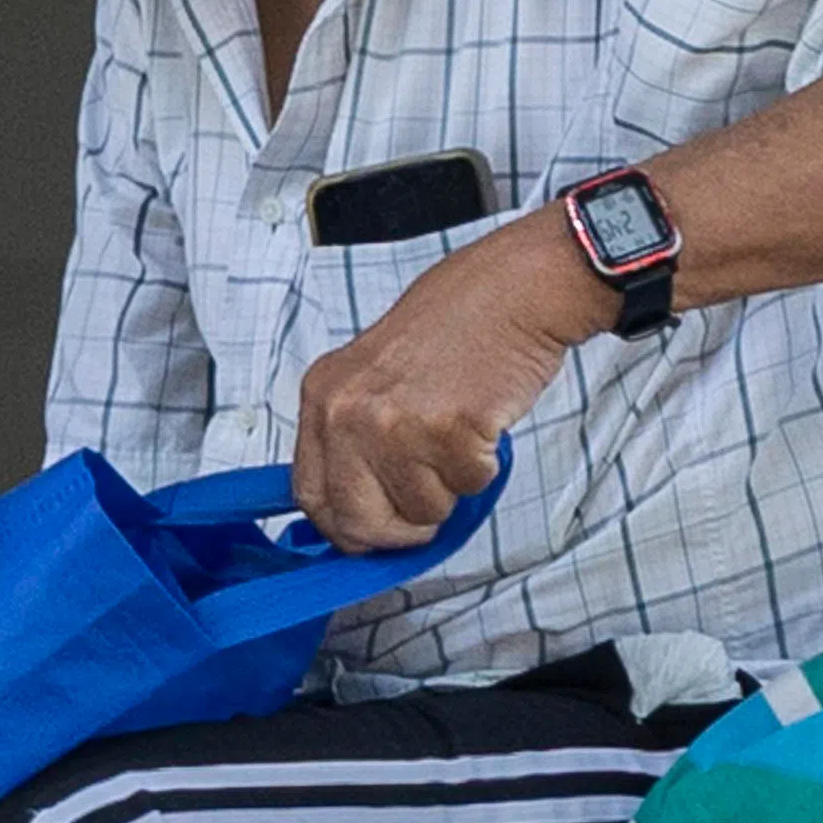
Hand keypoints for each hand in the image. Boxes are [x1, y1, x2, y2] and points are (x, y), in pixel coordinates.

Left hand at [293, 218, 602, 546]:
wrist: (512, 291)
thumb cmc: (455, 325)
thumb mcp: (375, 375)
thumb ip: (357, 438)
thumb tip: (362, 510)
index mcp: (323, 396)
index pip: (311, 496)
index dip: (347, 526)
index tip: (374, 531)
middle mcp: (347, 413)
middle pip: (358, 522)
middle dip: (401, 530)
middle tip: (428, 508)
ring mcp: (394, 425)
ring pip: (422, 511)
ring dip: (452, 486)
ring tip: (459, 430)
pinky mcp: (446, 433)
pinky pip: (467, 488)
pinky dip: (484, 466)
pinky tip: (482, 421)